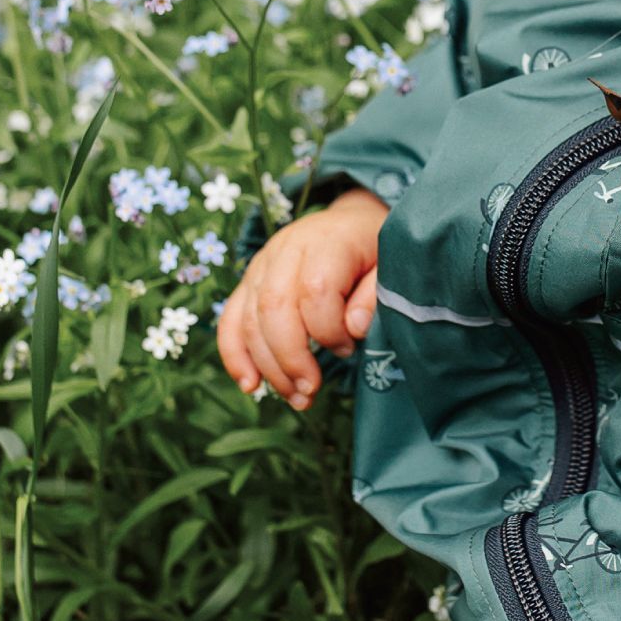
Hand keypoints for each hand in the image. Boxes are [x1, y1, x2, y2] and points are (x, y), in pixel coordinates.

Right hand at [216, 187, 390, 408]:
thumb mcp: (389, 265)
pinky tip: (250, 384)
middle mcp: (287, 250)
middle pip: (274, 308)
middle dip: (291, 359)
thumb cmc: (374, 249)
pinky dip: (235, 354)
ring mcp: (263, 264)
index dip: (331, 331)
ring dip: (269, 366)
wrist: (351, 222)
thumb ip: (375, 295)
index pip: (315, 292)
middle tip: (311, 391)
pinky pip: (231, 319)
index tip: (350, 348)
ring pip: (250, 318)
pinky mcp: (250, 280)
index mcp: (326, 242)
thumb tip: (354, 328)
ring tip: (295, 398)